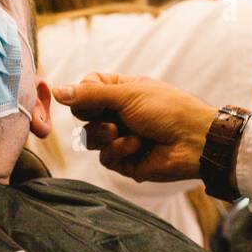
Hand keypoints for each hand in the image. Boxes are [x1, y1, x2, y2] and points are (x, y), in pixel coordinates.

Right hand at [52, 73, 218, 182]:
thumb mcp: (128, 94)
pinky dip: (119, 151)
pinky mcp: (126, 161)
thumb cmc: (167, 110)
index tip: (90, 96)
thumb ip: (90, 94)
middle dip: (95, 118)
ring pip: (91, 139)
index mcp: (121, 91)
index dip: (83, 94)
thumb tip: (56, 90)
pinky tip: (137, 147)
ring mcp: (121, 137)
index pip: (86, 89)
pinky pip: (106, 158)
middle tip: (112, 119)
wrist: (195, 142)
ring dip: (107, 137)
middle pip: (84, 116)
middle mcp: (118, 113)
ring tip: (128, 135)